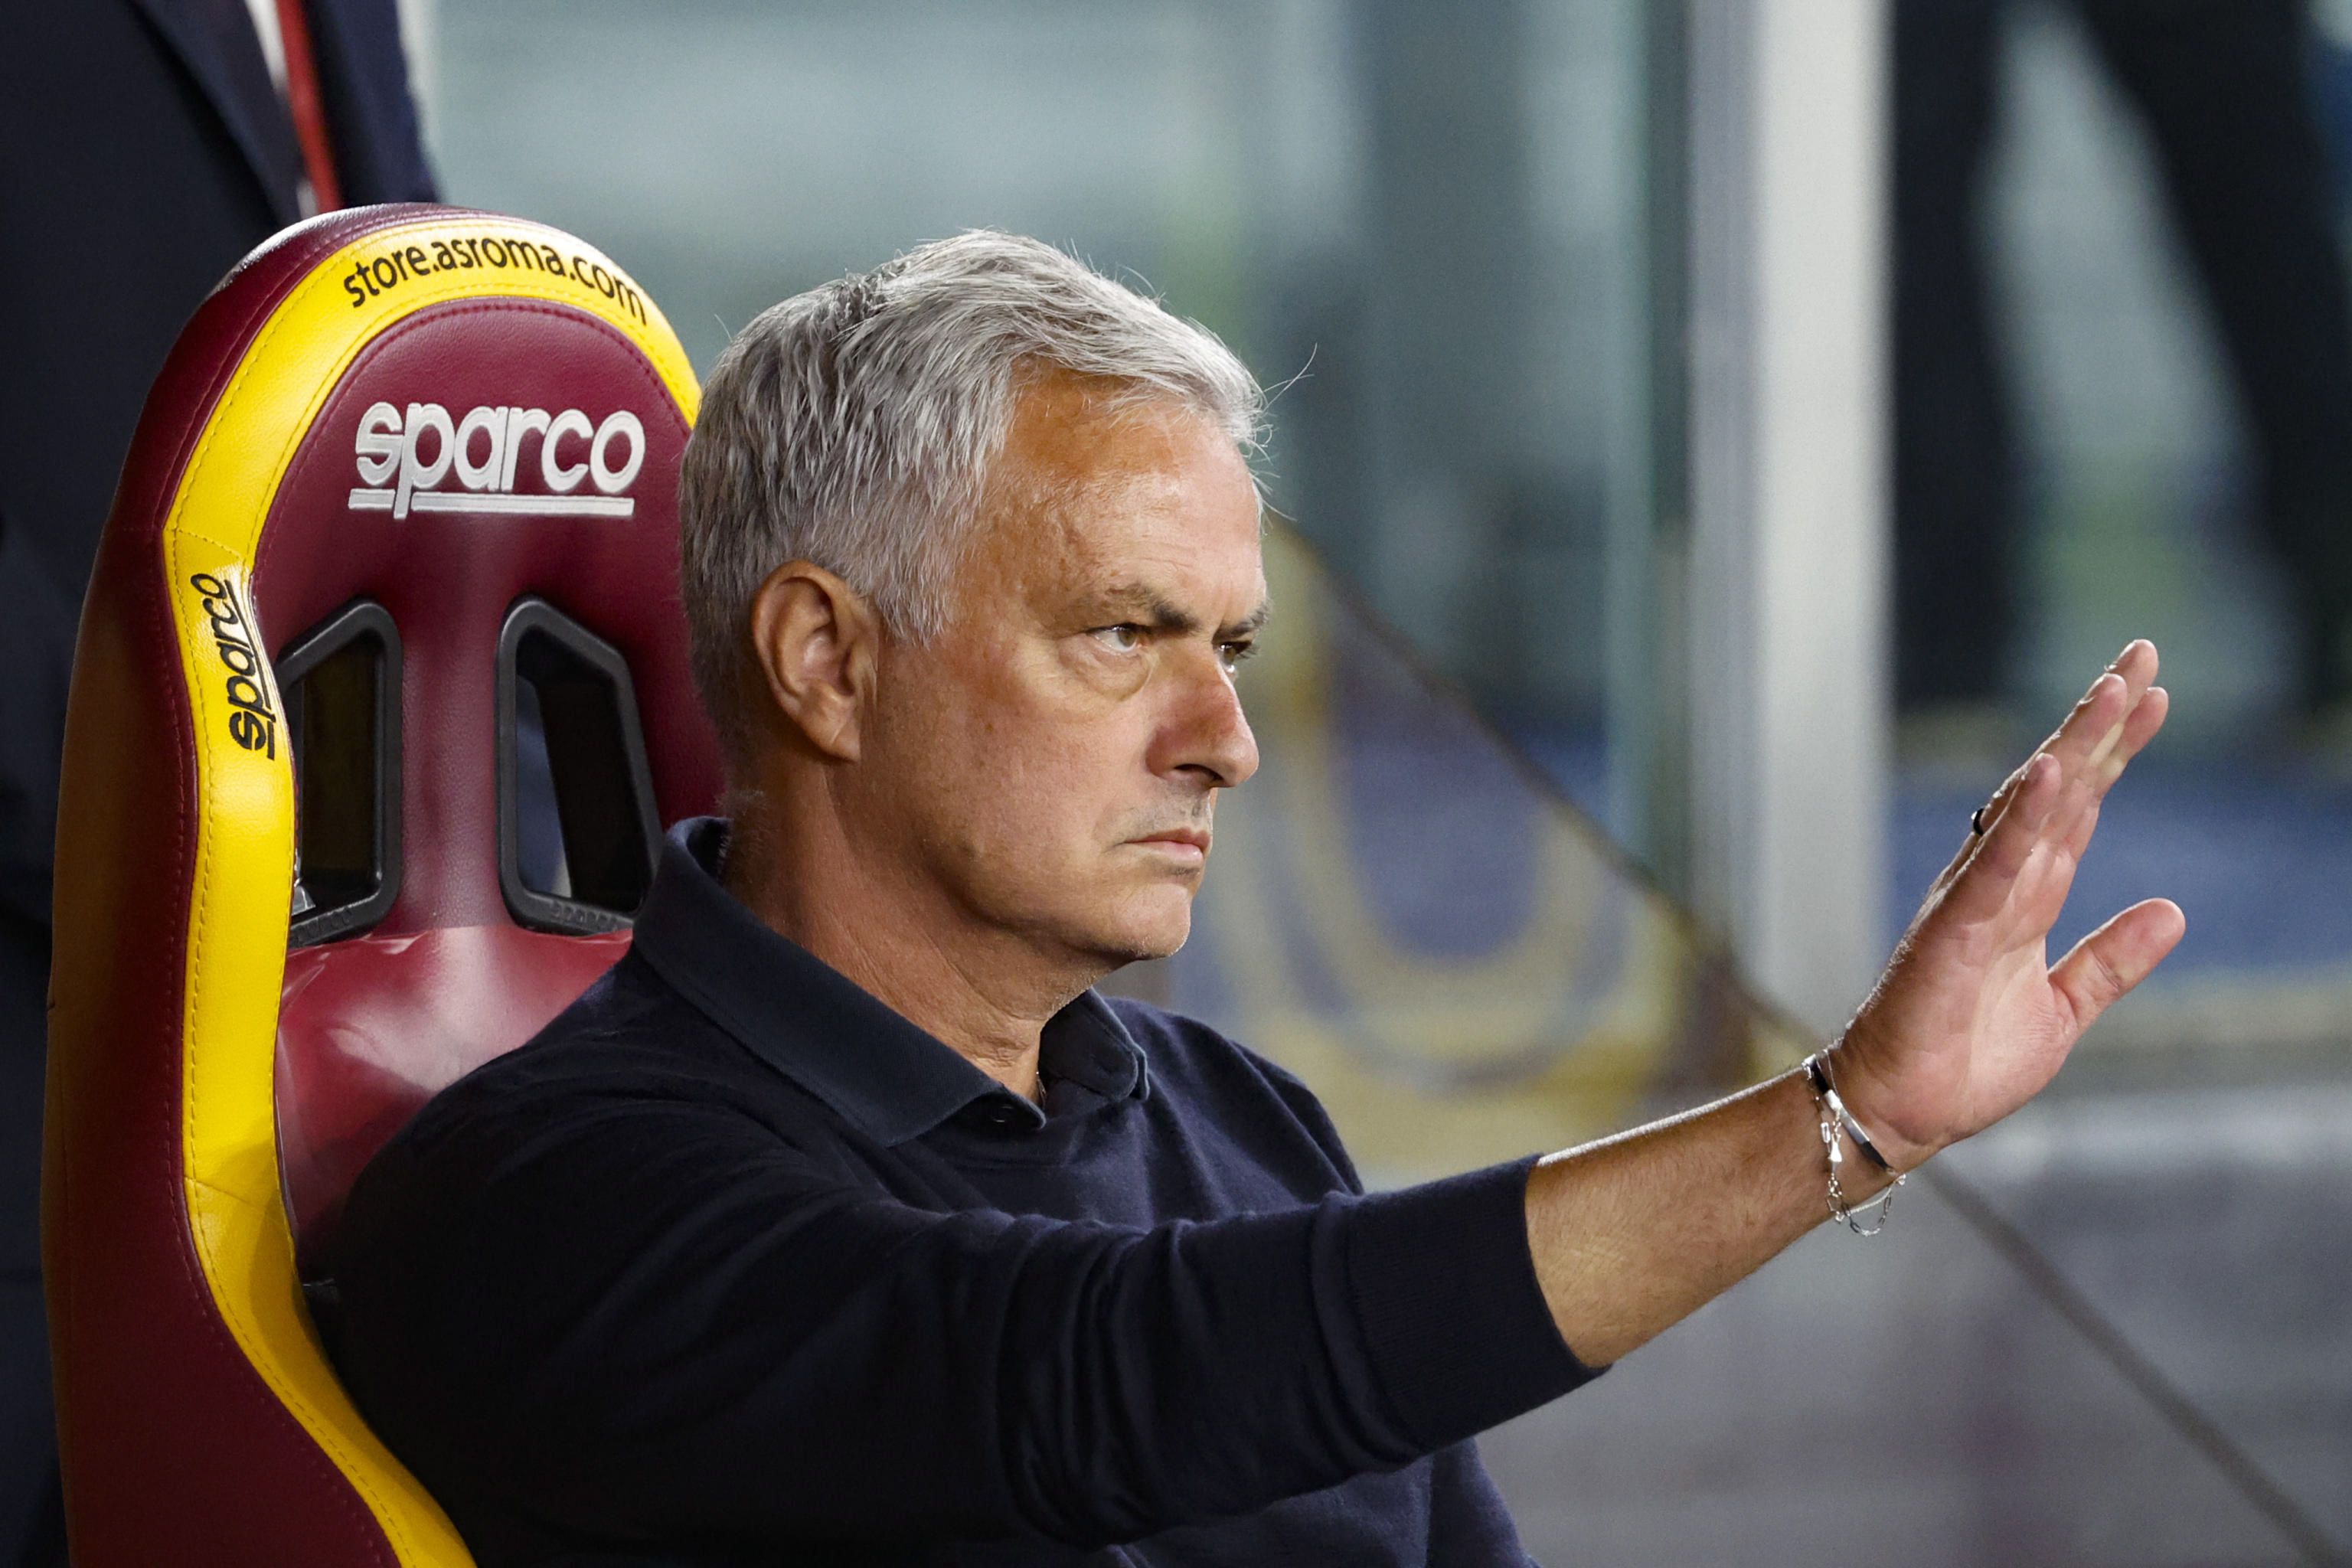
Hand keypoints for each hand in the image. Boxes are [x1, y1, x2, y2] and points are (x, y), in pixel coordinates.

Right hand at [1833, 640, 2184, 1168]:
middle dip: (2102, 722)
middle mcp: (1999, 884)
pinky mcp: (1952, 933)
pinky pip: (1994, 867)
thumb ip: (2111, 960)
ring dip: (2073, 747)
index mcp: (2024, 899)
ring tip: (2113, 690)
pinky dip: (2023, 819)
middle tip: (2142, 656)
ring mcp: (1973, 902)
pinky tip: (2050, 772)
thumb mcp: (2063, 1010)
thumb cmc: (1963, 1061)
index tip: (2154, 697)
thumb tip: (2173, 911)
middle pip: (2060, 787)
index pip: (2079, 808)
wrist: (1902, 1111)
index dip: (2116, 752)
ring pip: (2031, 808)